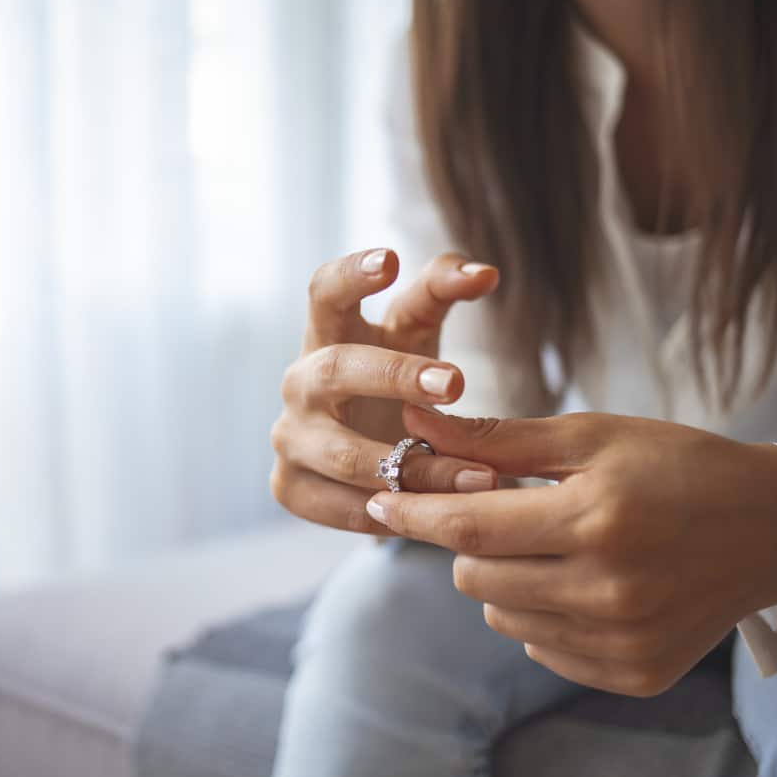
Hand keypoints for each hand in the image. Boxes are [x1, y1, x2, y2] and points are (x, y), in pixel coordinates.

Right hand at [269, 249, 501, 534]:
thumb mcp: (416, 331)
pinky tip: (438, 516)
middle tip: (455, 382)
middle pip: (335, 370)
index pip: (323, 291)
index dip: (350, 274)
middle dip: (394, 376)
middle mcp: (298, 382)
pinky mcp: (289, 488)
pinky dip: (392, 513)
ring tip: (480, 476)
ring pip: (346, 455)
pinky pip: (343, 507)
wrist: (365, 451)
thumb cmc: (394, 377)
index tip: (390, 260)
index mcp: (326, 333)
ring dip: (416, 468)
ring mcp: (288, 437)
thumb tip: (487, 272)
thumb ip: (445, 291)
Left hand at [365, 405, 776, 695]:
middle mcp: (610, 593)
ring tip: (552, 544)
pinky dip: (542, 615)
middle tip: (504, 510)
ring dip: (505, 579)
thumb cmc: (675, 465)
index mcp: (598, 520)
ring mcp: (624, 642)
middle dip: (470, 541)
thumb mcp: (591, 436)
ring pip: (502, 617)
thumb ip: (497, 439)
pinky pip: (542, 649)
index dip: (413, 512)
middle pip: (475, 578)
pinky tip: (581, 582)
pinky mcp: (635, 675)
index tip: (379, 499)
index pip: (469, 527)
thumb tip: (414, 426)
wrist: (770, 527)